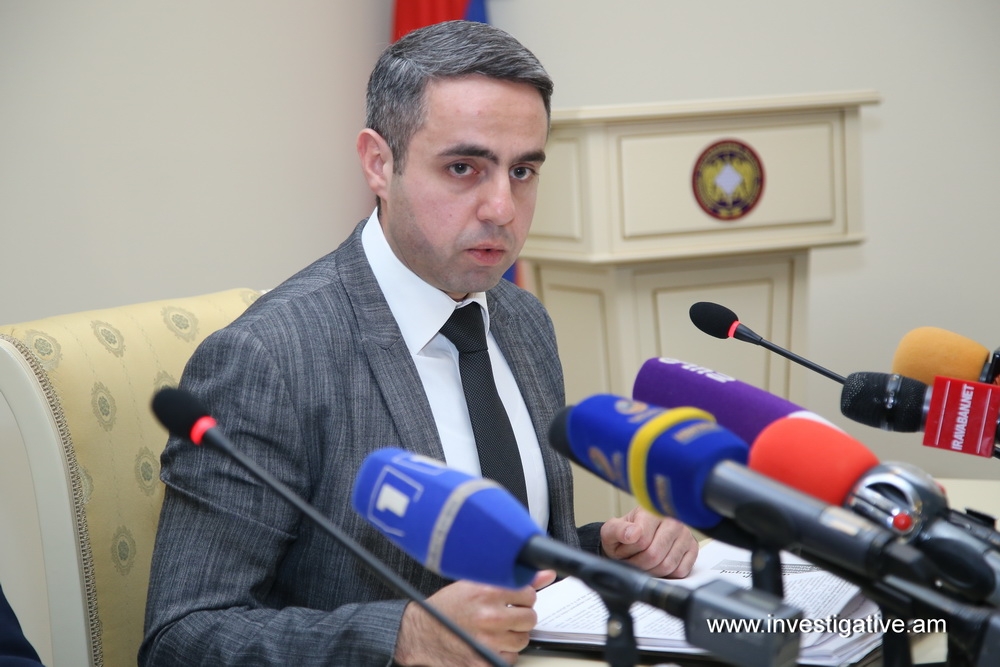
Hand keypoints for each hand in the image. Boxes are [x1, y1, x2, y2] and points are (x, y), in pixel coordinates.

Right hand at [394, 569, 556, 665]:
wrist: (421, 633)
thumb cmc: (446, 608)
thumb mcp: (474, 583)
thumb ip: (511, 579)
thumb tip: (545, 575)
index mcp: (487, 591)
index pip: (528, 594)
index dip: (521, 597)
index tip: (512, 599)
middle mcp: (489, 616)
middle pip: (529, 618)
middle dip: (519, 617)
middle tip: (504, 615)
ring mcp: (488, 641)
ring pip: (523, 639)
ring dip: (513, 635)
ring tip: (495, 629)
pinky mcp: (484, 661)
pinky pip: (510, 658)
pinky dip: (502, 652)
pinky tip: (489, 643)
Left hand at [600, 506, 698, 577]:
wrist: (634, 539)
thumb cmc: (624, 535)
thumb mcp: (611, 531)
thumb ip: (617, 530)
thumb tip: (633, 533)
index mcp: (652, 511)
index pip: (642, 541)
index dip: (628, 552)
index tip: (622, 550)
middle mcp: (673, 520)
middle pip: (654, 555)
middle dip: (638, 564)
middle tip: (631, 560)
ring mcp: (685, 534)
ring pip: (667, 565)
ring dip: (651, 570)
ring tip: (642, 562)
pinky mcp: (693, 549)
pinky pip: (680, 571)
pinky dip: (667, 574)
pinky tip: (658, 565)